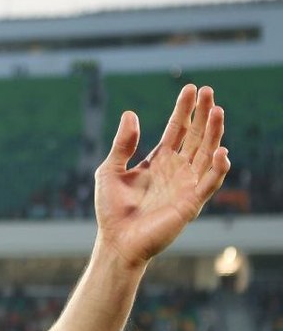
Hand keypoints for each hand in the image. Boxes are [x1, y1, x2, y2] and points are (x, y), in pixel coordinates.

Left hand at [93, 85, 230, 267]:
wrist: (116, 241)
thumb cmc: (112, 210)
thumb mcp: (110, 171)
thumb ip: (122, 145)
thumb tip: (130, 114)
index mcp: (159, 161)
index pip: (177, 130)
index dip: (184, 110)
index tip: (191, 88)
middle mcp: (176, 170)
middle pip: (195, 137)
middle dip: (202, 115)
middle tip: (208, 91)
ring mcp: (186, 185)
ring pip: (207, 154)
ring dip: (214, 133)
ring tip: (217, 111)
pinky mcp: (191, 203)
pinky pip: (209, 183)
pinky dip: (218, 168)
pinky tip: (221, 151)